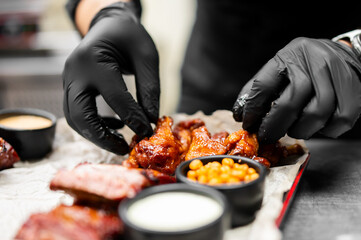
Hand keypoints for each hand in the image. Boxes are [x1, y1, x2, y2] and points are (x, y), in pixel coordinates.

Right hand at [63, 2, 159, 154]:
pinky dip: (93, 124)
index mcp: (94, 60)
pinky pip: (77, 112)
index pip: (114, 97)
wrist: (108, 24)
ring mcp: (68, 80)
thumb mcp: (147, 56)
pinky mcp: (71, 86)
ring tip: (120, 141)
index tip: (147, 132)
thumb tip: (150, 120)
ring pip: (74, 118)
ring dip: (96, 134)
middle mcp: (75, 72)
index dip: (133, 118)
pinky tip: (115, 126)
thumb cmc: (129, 36)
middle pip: (80, 115)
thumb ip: (150, 88)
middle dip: (102, 137)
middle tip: (123, 148)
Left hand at [233, 37, 360, 142]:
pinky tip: (319, 127)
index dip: (253, 109)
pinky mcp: (355, 86)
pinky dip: (328, 130)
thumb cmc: (306, 66)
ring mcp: (336, 73)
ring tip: (296, 130)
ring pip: (317, 113)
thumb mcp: (280, 68)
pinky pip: (341, 118)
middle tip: (269, 136)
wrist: (347, 54)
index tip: (249, 124)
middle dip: (275, 126)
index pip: (263, 85)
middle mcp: (312, 61)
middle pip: (291, 102)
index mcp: (288, 56)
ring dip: (302, 130)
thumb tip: (241, 116)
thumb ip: (260, 90)